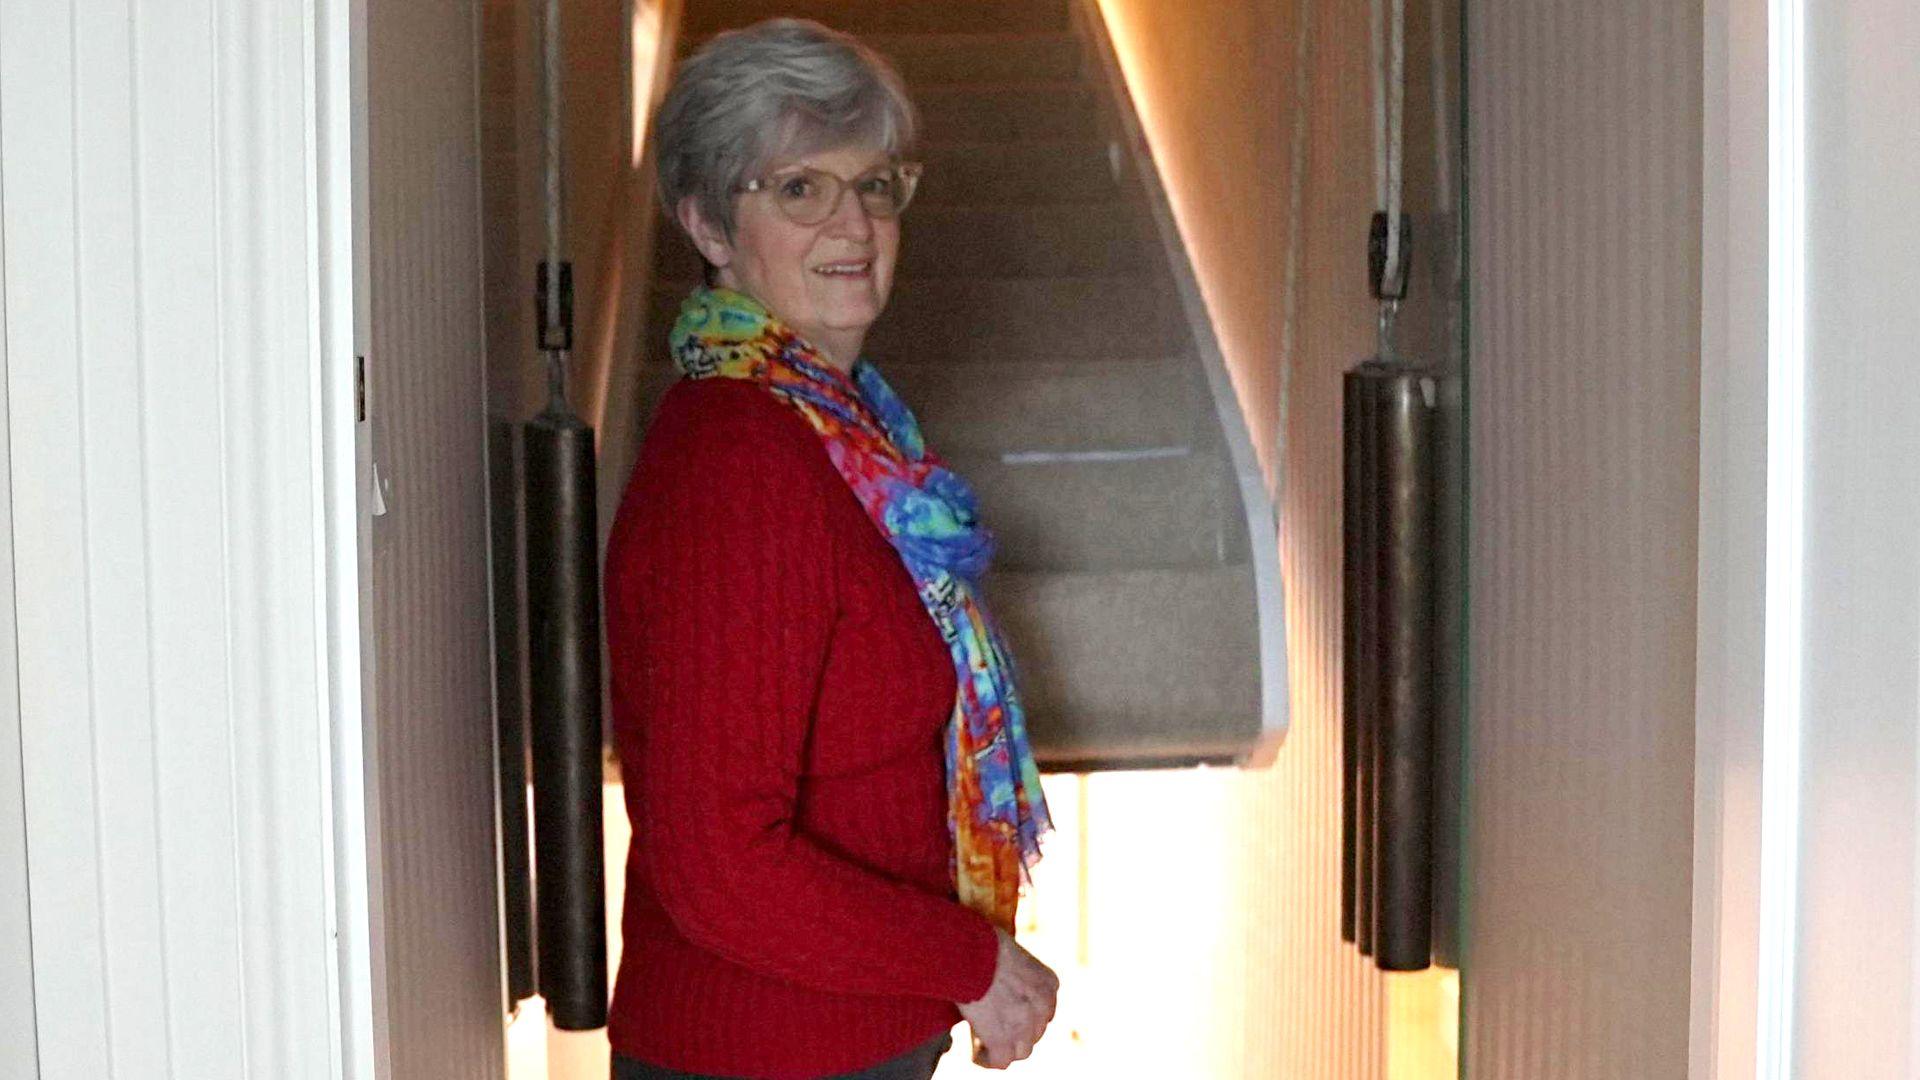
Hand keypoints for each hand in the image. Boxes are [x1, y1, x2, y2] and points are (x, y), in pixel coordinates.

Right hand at [956, 927, 1058, 1068]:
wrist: (971, 952)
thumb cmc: (983, 943)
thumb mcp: (1012, 953)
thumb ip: (1015, 972)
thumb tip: (998, 979)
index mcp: (1049, 984)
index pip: (1044, 1011)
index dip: (1025, 1013)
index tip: (1008, 1011)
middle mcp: (1043, 1006)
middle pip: (1035, 1032)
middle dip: (1018, 1031)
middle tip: (996, 1026)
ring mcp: (1024, 1025)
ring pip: (1023, 1051)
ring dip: (1007, 1048)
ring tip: (987, 1042)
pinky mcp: (1002, 1039)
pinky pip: (1001, 1061)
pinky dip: (989, 1059)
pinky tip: (978, 1053)